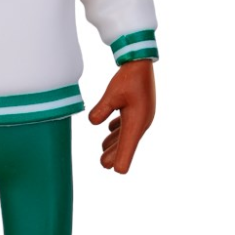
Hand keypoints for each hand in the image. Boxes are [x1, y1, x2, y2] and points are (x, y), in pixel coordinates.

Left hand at [87, 60, 155, 174]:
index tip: (116, 171)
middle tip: (102, 164)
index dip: (122, 160)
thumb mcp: (112, 94)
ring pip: (127, 134)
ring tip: (103, 150)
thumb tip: (93, 123)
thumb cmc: (128, 77)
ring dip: (116, 142)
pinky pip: (128, 124)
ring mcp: (141, 115)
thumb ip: (102, 110)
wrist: (141, 62)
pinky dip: (118, 130)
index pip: (128, 147)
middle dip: (116, 154)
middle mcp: (142, 122)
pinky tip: (110, 131)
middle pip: (127, 143)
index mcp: (137, 121)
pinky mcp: (139, 109)